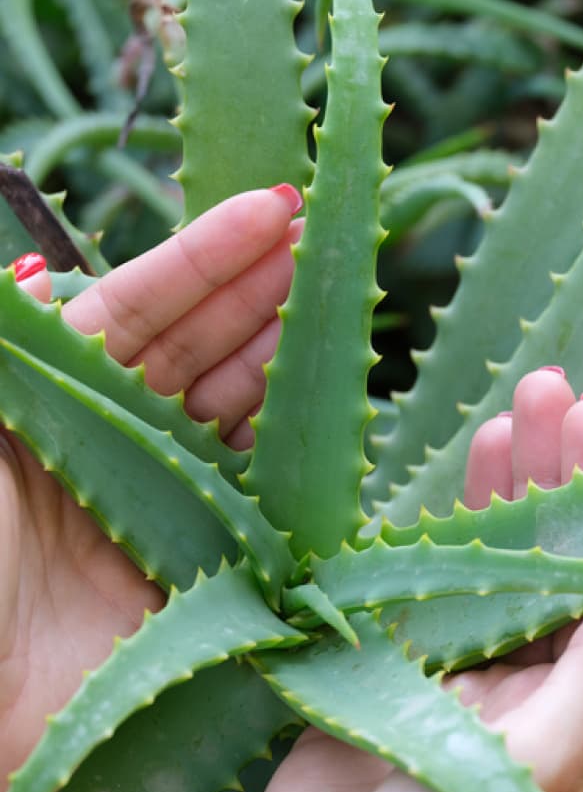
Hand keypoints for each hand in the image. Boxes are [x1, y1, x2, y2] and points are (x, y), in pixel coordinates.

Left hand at [0, 186, 301, 787]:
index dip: (201, 261)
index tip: (267, 211)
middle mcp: (123, 454)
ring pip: (245, 423)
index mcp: (57, 409)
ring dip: (289, 364)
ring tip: (338, 304)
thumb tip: (28, 270)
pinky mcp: (216, 580)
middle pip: (203, 359)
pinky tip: (340, 422)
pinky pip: (274, 512)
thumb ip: (9, 355)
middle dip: (259, 296)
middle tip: (321, 245)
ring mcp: (174, 515)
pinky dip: (307, 467)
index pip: (137, 315)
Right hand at [221, 370, 582, 791]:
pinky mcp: (389, 682)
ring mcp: (458, 683)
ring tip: (511, 414)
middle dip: (561, 479)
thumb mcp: (546, 764)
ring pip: (492, 567)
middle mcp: (532, 694)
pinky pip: (421, 593)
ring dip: (503, 495)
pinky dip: (433, 537)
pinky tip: (444, 481)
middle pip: (558, 563)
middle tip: (559, 390)